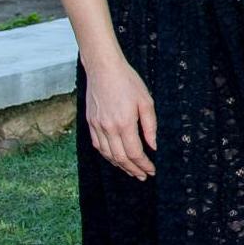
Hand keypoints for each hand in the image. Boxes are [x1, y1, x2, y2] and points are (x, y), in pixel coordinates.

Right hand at [85, 56, 156, 179]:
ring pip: (107, 154)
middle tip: (143, 176)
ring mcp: (96, 126)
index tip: (152, 170)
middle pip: (120, 158)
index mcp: (124, 123)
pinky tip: (115, 158)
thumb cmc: (128, 82)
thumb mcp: (146, 102)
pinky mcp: (90, 122)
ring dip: (120, 166)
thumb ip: (150, 126)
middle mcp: (108, 128)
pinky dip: (107, 156)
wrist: (103, 69)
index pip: (134, 153)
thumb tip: (153, 146)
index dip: (143, 165)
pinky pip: (98, 145)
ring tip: (131, 171)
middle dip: (133, 169)